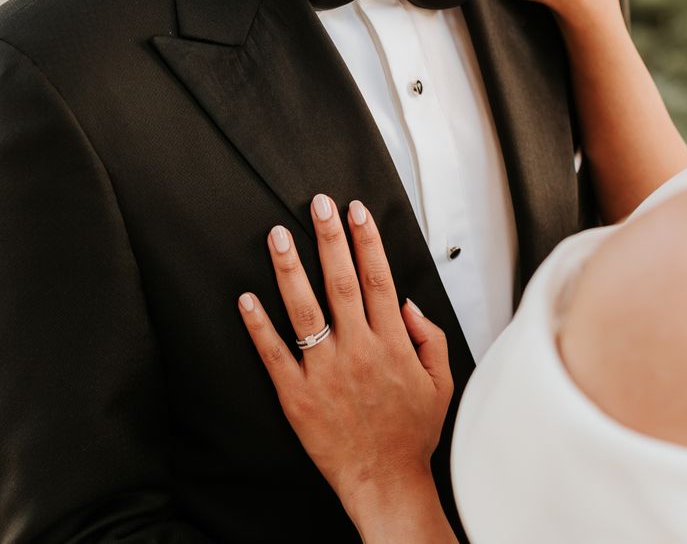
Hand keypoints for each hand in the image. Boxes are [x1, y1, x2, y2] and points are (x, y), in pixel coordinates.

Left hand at [238, 195, 454, 541]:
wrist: (384, 480)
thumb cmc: (409, 433)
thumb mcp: (440, 383)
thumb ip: (428, 337)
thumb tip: (406, 302)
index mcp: (391, 344)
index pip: (379, 279)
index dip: (367, 241)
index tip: (356, 212)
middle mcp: (358, 350)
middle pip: (342, 282)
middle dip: (330, 238)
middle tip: (317, 205)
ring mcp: (325, 371)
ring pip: (305, 310)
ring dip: (291, 270)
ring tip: (278, 237)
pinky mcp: (297, 394)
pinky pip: (274, 354)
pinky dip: (259, 325)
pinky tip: (246, 299)